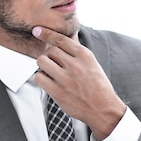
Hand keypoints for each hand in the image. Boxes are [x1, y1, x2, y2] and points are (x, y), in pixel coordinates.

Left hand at [32, 26, 125, 140]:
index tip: (37, 31)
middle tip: (54, 63)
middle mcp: (75, 65)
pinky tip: (48, 81)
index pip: (61, 39)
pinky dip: (41, 78)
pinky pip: (39, 78)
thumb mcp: (92, 64)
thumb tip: (69, 36)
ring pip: (42, 61)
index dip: (46, 33)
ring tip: (50, 71)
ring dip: (44, 65)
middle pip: (50, 50)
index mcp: (85, 56)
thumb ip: (78, 51)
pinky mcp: (57, 92)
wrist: (103, 109)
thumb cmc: (98, 87)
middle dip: (50, 55)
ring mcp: (65, 79)